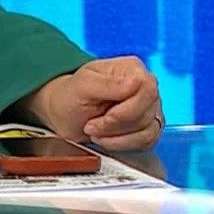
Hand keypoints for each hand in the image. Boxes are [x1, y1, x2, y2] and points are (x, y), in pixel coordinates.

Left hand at [19, 56, 162, 151]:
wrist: (64, 114)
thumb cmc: (71, 96)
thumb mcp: (83, 86)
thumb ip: (109, 84)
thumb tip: (136, 81)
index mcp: (132, 69)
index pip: (147, 89)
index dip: (126, 109)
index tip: (104, 115)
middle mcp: (144, 88)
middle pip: (147, 113)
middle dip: (115, 125)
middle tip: (92, 126)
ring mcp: (149, 109)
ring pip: (148, 131)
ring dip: (117, 137)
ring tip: (95, 131)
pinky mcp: (147, 128)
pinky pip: (146, 142)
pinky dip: (123, 145)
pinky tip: (106, 139)